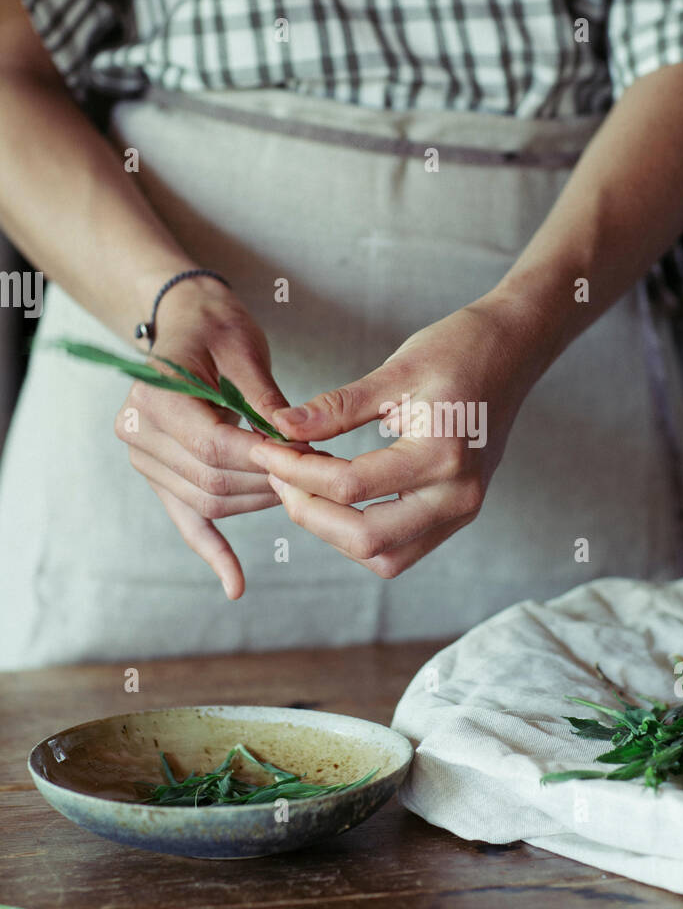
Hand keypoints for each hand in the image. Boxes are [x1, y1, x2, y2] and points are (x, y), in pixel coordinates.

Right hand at [114, 278, 289, 597]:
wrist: (186, 323)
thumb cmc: (217, 327)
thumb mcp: (244, 348)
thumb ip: (265, 398)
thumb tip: (295, 442)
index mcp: (154, 394)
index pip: (213, 445)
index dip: (264, 458)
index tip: (308, 456)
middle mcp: (137, 430)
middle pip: (212, 479)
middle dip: (269, 482)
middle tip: (319, 475)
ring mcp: (144, 459)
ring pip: (209, 502)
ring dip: (259, 502)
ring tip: (303, 492)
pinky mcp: (159, 476)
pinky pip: (187, 520)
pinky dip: (212, 552)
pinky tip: (235, 585)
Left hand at [250, 298, 550, 577]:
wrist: (516, 349)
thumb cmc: (461, 349)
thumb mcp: (396, 370)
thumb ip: (337, 406)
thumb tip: (281, 426)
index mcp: (442, 455)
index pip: (351, 485)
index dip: (297, 470)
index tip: (267, 448)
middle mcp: (458, 495)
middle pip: (367, 539)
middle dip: (310, 513)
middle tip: (278, 476)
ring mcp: (463, 510)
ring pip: (385, 558)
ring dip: (335, 534)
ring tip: (303, 489)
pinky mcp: (459, 512)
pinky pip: (404, 547)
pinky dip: (363, 534)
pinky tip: (336, 498)